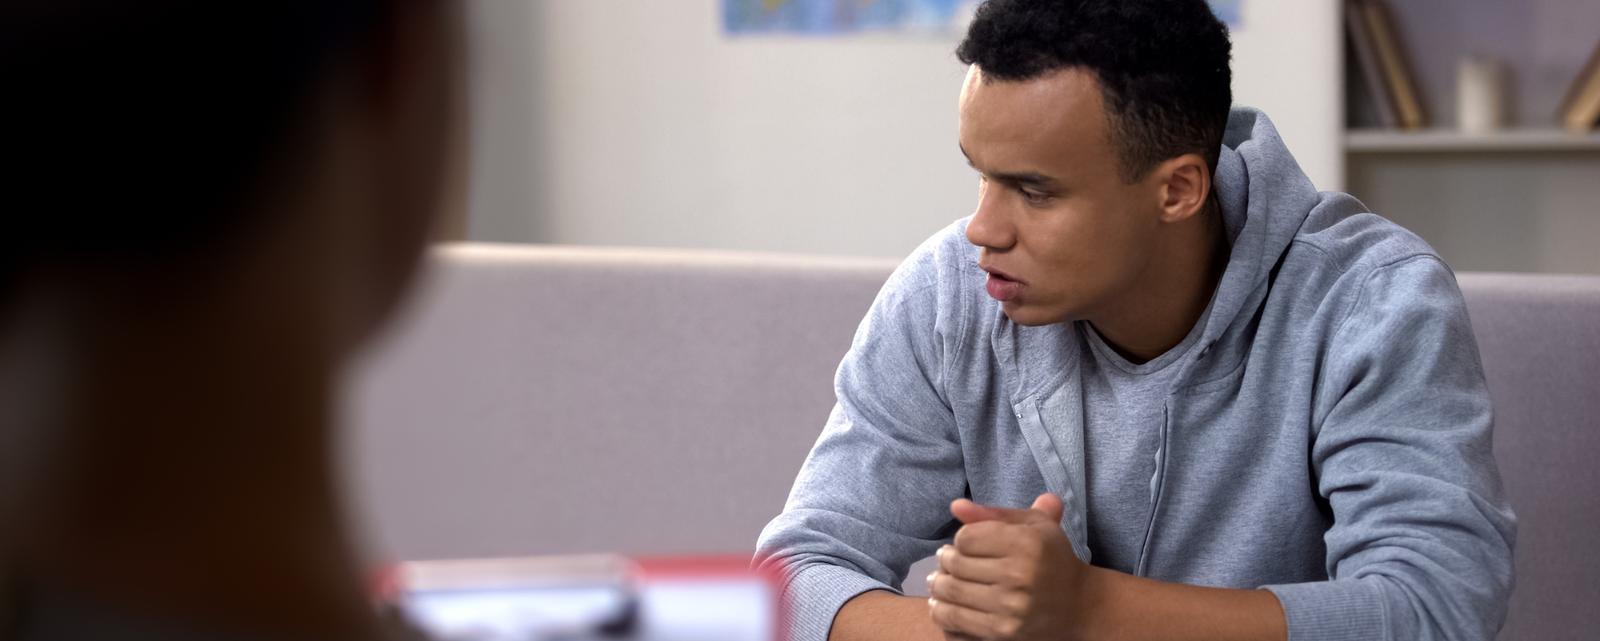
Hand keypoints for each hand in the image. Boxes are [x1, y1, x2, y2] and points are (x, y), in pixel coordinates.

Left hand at [926, 494, 1095, 640]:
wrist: (1080, 607)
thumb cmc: (1052, 559)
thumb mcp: (1033, 526)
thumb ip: (994, 514)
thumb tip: (955, 506)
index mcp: (1027, 544)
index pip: (966, 537)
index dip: (961, 539)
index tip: (966, 545)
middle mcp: (1019, 576)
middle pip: (956, 564)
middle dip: (945, 561)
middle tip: (946, 562)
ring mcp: (1010, 609)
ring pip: (951, 592)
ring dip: (938, 586)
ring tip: (940, 582)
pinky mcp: (1002, 634)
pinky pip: (954, 620)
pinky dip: (942, 610)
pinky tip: (944, 603)